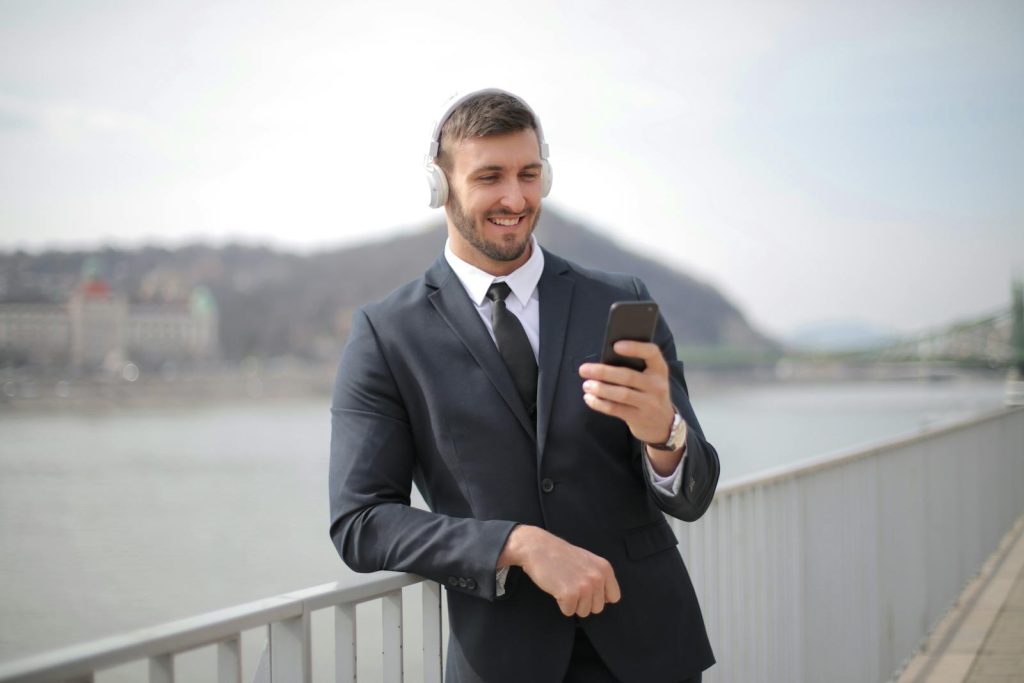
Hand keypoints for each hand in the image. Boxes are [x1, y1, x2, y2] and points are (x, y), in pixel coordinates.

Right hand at [498, 525, 620, 617]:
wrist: (538, 548)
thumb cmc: (561, 555)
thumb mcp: (588, 561)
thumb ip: (599, 577)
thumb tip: (607, 598)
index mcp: (605, 569)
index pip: (614, 597)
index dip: (599, 597)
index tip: (587, 589)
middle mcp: (598, 578)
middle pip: (598, 608)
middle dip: (584, 601)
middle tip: (571, 585)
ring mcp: (584, 587)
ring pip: (584, 612)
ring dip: (572, 603)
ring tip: (564, 585)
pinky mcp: (569, 595)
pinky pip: (569, 612)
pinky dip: (561, 604)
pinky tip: (557, 588)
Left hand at [579, 340, 673, 444]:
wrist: (662, 423)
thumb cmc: (648, 392)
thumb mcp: (650, 377)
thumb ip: (634, 367)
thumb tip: (604, 360)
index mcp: (659, 369)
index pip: (652, 353)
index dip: (635, 348)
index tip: (615, 345)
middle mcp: (657, 385)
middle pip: (628, 376)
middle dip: (603, 372)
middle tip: (584, 369)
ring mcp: (649, 403)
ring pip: (621, 394)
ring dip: (600, 389)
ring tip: (586, 385)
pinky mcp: (639, 418)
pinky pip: (616, 409)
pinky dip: (599, 403)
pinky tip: (589, 398)